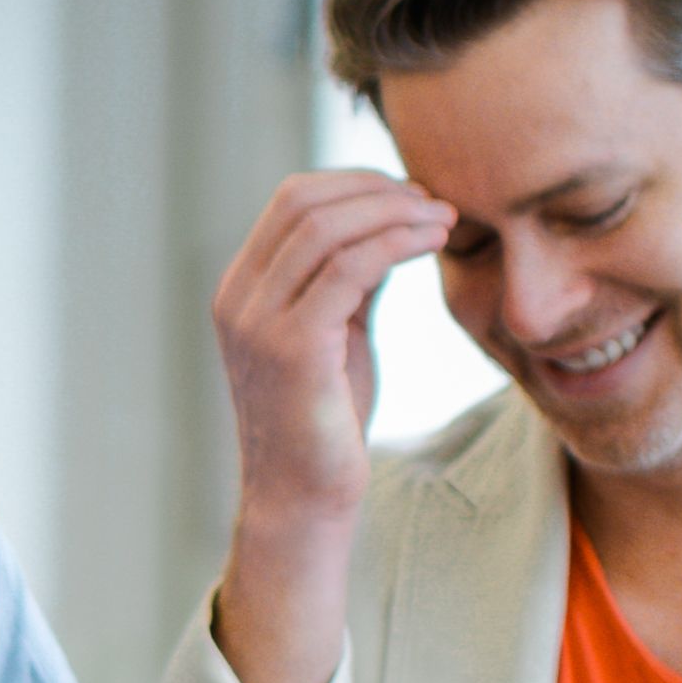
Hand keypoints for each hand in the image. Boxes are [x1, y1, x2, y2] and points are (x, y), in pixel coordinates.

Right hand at [213, 170, 459, 527]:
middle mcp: (238, 298)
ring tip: (443, 219)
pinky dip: (395, 242)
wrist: (303, 497)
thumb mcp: (337, 333)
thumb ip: (349, 279)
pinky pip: (347, 268)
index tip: (413, 196)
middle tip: (434, 202)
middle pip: (303, 201)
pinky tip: (431, 244)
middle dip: (376, 189)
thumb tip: (390, 222)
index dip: (356, 184)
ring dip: (394, 212)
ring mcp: (257, 321)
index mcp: (242, 289)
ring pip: (325, 227)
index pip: (291, 201)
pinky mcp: (290, 347)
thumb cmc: (327, 421)